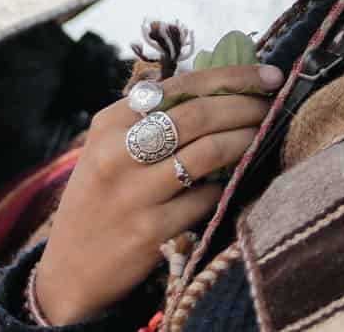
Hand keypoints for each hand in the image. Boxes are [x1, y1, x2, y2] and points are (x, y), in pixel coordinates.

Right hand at [33, 63, 283, 323]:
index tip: (269, 76)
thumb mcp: (109, 147)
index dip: (230, 77)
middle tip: (273, 104)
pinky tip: (236, 182)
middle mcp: (117, 152)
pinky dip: (226, 188)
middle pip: (196, 115)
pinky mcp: (149, 232)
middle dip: (245, 106)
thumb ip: (150, 117)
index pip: (179, 85)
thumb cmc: (101, 198)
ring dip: (244, 140)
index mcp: (109, 122)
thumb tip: (218, 85)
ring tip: (262, 135)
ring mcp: (133, 194)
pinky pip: (204, 200)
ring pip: (206, 154)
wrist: (70, 268)